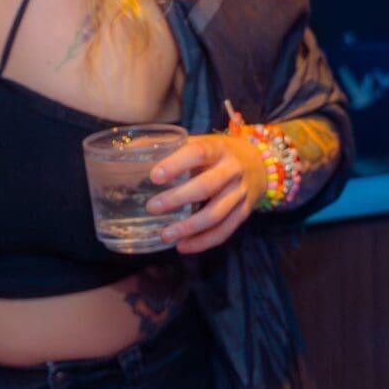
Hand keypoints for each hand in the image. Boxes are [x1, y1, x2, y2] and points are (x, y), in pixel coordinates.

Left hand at [144, 134, 267, 254]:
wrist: (260, 163)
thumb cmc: (217, 153)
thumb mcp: (198, 141)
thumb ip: (168, 147)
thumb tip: (127, 150)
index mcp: (218, 148)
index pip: (198, 152)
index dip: (176, 164)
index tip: (154, 177)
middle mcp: (232, 170)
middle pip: (207, 186)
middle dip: (178, 199)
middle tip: (152, 208)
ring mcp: (240, 193)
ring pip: (216, 214)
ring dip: (189, 227)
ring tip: (164, 235)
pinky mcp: (244, 213)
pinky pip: (224, 231)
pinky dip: (203, 242)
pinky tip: (183, 246)